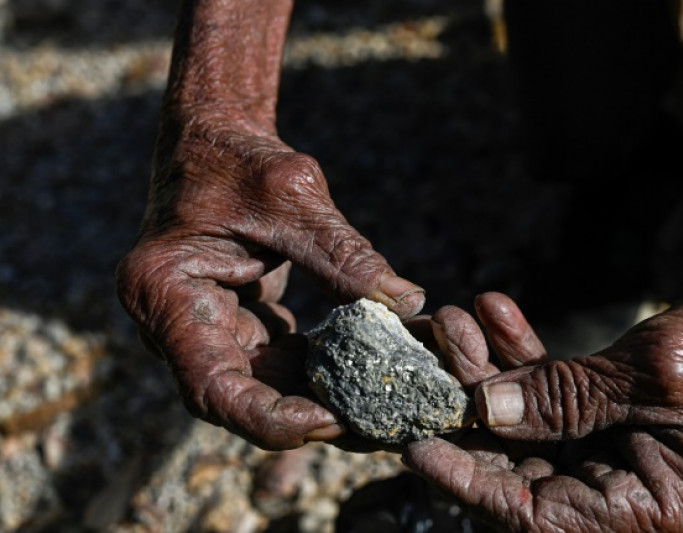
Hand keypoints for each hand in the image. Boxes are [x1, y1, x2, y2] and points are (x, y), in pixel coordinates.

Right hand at [116, 114, 423, 449]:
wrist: (216, 138)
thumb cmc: (241, 158)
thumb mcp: (294, 196)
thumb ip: (344, 253)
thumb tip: (407, 303)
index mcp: (163, 291)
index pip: (209, 386)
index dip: (267, 417)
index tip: (330, 420)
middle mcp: (171, 323)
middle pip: (236, 399)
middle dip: (302, 418)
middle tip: (371, 425)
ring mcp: (200, 327)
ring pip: (258, 389)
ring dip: (315, 400)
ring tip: (379, 407)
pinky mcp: (232, 324)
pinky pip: (274, 364)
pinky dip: (317, 373)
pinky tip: (367, 374)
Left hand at [406, 291, 682, 531]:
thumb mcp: (652, 374)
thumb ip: (565, 396)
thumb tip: (484, 409)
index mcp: (649, 514)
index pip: (538, 519)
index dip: (473, 485)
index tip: (418, 450)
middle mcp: (625, 499)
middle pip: (523, 469)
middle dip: (474, 409)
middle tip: (432, 360)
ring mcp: (612, 460)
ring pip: (528, 427)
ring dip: (492, 372)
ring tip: (458, 319)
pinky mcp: (604, 423)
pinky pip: (550, 399)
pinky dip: (525, 359)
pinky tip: (497, 311)